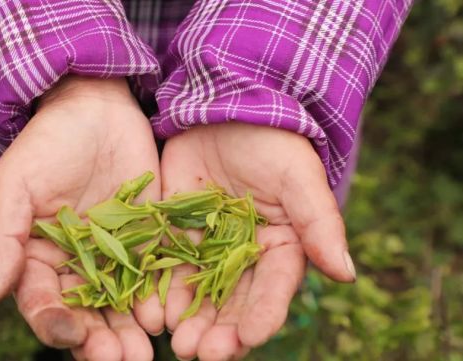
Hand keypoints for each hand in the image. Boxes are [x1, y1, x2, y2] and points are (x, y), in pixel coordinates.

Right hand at [0, 76, 162, 360]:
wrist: (97, 109)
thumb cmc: (47, 144)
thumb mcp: (14, 184)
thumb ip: (1, 237)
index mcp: (39, 260)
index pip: (43, 303)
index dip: (55, 323)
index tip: (70, 333)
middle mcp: (78, 267)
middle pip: (87, 316)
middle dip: (100, 342)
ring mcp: (116, 257)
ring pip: (122, 306)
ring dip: (131, 333)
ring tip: (145, 353)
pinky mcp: (148, 242)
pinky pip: (155, 277)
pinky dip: (160, 299)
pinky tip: (167, 317)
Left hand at [160, 123, 355, 360]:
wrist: (225, 108)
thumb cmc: (270, 141)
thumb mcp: (298, 178)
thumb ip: (320, 224)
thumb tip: (346, 274)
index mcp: (280, 247)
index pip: (273, 290)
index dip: (262, 316)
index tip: (249, 338)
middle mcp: (244, 255)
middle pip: (233, 301)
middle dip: (220, 331)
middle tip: (203, 354)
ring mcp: (207, 246)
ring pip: (199, 292)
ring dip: (189, 321)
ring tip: (179, 344)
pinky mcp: (176, 233)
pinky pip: (167, 267)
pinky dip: (161, 291)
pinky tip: (152, 312)